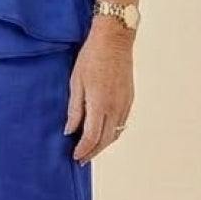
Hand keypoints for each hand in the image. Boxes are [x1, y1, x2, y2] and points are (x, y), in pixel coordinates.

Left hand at [64, 20, 133, 161]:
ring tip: (91, 149)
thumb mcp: (76, 83)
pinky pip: (121, 123)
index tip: (75, 156)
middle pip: (106, 140)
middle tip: (81, 159)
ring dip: (103, 144)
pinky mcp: (129, 99)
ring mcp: (125, 104)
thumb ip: (74, 110)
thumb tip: (70, 130)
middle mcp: (115, 108)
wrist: (114, 40)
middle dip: (93, 152)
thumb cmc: (91, 58)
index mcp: (100, 104)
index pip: (92, 137)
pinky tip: (103, 132)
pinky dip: (112, 133)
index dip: (83, 150)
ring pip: (115, 133)